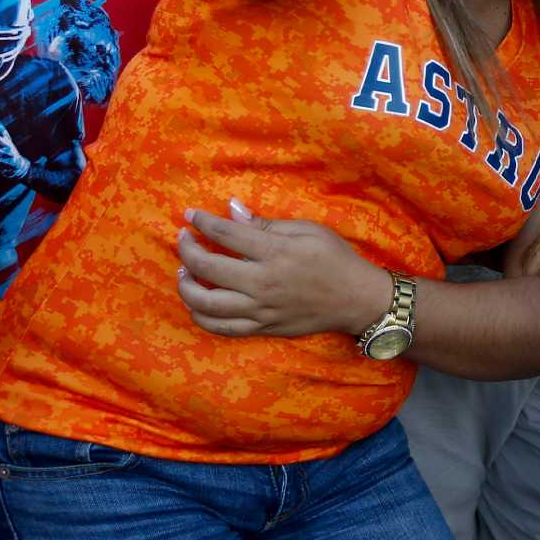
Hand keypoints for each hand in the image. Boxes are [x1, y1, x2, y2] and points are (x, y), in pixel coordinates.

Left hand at [176, 202, 389, 339]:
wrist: (356, 300)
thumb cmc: (335, 258)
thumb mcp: (307, 230)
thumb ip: (266, 224)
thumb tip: (232, 210)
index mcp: (275, 253)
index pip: (226, 234)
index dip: (202, 222)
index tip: (189, 215)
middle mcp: (262, 284)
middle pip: (207, 268)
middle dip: (187, 250)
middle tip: (183, 239)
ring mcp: (260, 310)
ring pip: (206, 304)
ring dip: (186, 286)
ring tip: (185, 272)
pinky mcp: (261, 328)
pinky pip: (221, 328)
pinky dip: (201, 316)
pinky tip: (196, 302)